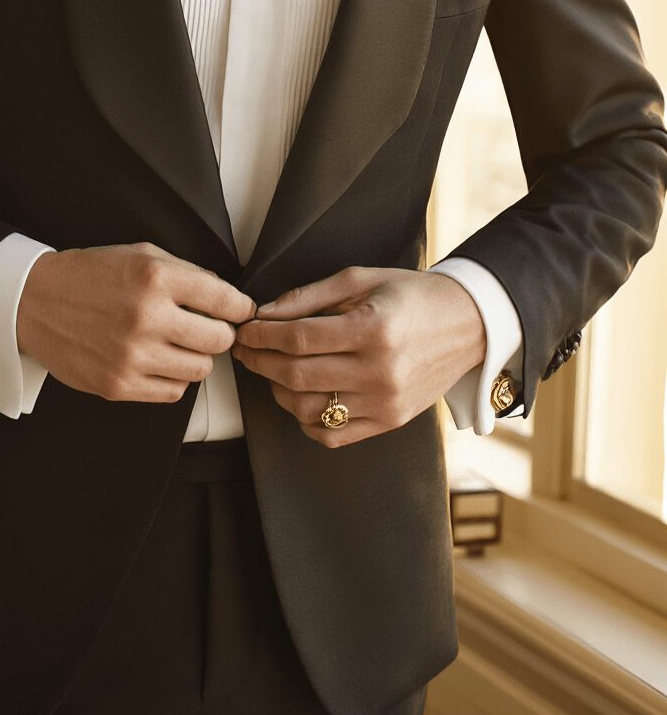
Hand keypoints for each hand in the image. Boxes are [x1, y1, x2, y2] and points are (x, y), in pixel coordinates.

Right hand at [17, 242, 254, 402]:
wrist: (34, 301)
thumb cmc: (89, 276)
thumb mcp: (141, 254)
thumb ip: (187, 273)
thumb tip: (226, 297)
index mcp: (156, 279)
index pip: (225, 301)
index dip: (241, 308)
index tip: (241, 311)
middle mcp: (147, 318)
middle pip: (219, 341)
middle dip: (221, 334)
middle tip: (209, 329)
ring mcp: (132, 356)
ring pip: (200, 370)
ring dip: (197, 358)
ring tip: (179, 345)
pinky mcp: (118, 385)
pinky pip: (173, 393)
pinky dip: (174, 379)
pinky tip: (160, 361)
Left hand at [233, 267, 485, 446]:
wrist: (469, 323)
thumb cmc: (415, 296)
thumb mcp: (362, 279)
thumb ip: (310, 296)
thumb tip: (265, 313)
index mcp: (372, 329)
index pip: (297, 339)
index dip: (261, 336)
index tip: (245, 330)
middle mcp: (380, 371)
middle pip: (297, 375)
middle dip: (260, 362)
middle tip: (245, 350)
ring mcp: (386, 402)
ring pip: (308, 410)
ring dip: (278, 391)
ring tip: (272, 371)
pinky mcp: (390, 421)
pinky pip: (333, 434)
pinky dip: (306, 421)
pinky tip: (301, 397)